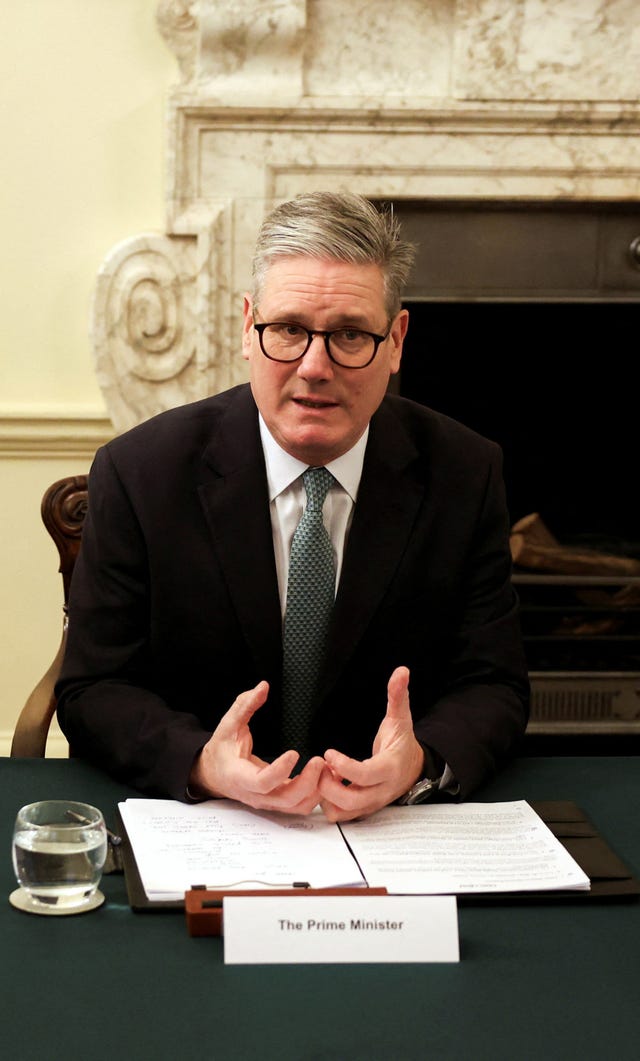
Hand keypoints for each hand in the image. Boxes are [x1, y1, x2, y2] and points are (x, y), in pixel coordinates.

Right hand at [188, 681, 324, 814]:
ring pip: (296, 806)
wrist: (214, 773)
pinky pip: (299, 805)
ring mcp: (267, 801)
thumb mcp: (228, 725)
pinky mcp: (277, 802)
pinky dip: (315, 794)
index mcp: (239, 776)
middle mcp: (255, 794)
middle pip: (285, 799)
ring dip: (316, 791)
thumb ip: (244, 705)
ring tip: (328, 769)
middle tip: (320, 761)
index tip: (295, 752)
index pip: (262, 782)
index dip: (280, 771)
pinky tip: (324, 776)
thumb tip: (263, 687)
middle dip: (307, 782)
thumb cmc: (222, 750)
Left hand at [318, 666, 423, 822]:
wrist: (413, 768)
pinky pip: (342, 815)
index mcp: (390, 768)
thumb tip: (402, 671)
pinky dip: (330, 803)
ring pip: (343, 812)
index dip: (342, 766)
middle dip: (328, 785)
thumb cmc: (402, 743)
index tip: (328, 752)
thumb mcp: (401, 718)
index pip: (364, 775)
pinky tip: (330, 783)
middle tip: (321, 766)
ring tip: (325, 774)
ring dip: (327, 795)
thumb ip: (398, 695)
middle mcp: (381, 791)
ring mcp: (372, 803)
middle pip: (351, 800)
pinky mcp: (364, 809)